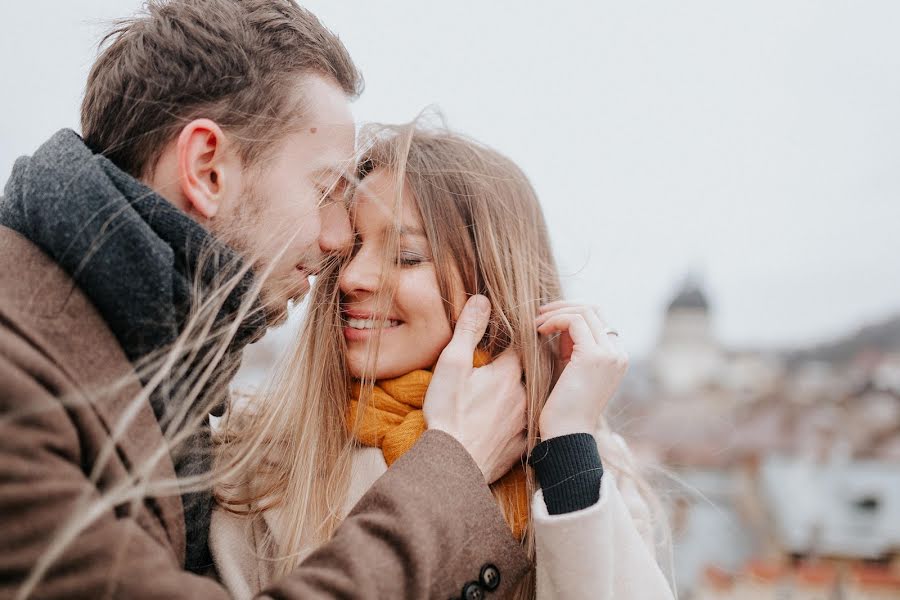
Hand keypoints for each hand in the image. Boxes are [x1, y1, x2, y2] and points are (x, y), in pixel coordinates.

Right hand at [424, 295, 526, 482]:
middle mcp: (525, 395)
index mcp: (510, 373)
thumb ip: (469, 330)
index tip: (506, 334)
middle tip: (507, 360)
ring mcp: (526, 421)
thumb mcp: (452, 364)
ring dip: (524, 390)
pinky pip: (529, 424)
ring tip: (508, 388)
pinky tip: (511, 418)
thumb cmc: (448, 413)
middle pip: (532, 370)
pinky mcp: (522, 445)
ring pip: (533, 397)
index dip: (516, 336)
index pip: (523, 344)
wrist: (453, 465)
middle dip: (522, 363)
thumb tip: (482, 300)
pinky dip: (522, 417)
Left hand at [535, 301, 627, 439]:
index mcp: (617, 357)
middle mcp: (619, 353)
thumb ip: (571, 344)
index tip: (546, 321)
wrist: (566, 434)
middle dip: (563, 307)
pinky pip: (574, 320)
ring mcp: (610, 354)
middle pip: (593, 310)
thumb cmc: (562, 405)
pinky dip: (554, 320)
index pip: (598, 319)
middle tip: (538, 316)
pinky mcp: (595, 355)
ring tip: (536, 323)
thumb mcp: (570, 368)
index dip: (570, 313)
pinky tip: (539, 330)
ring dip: (556, 312)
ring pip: (584, 311)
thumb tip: (560, 320)